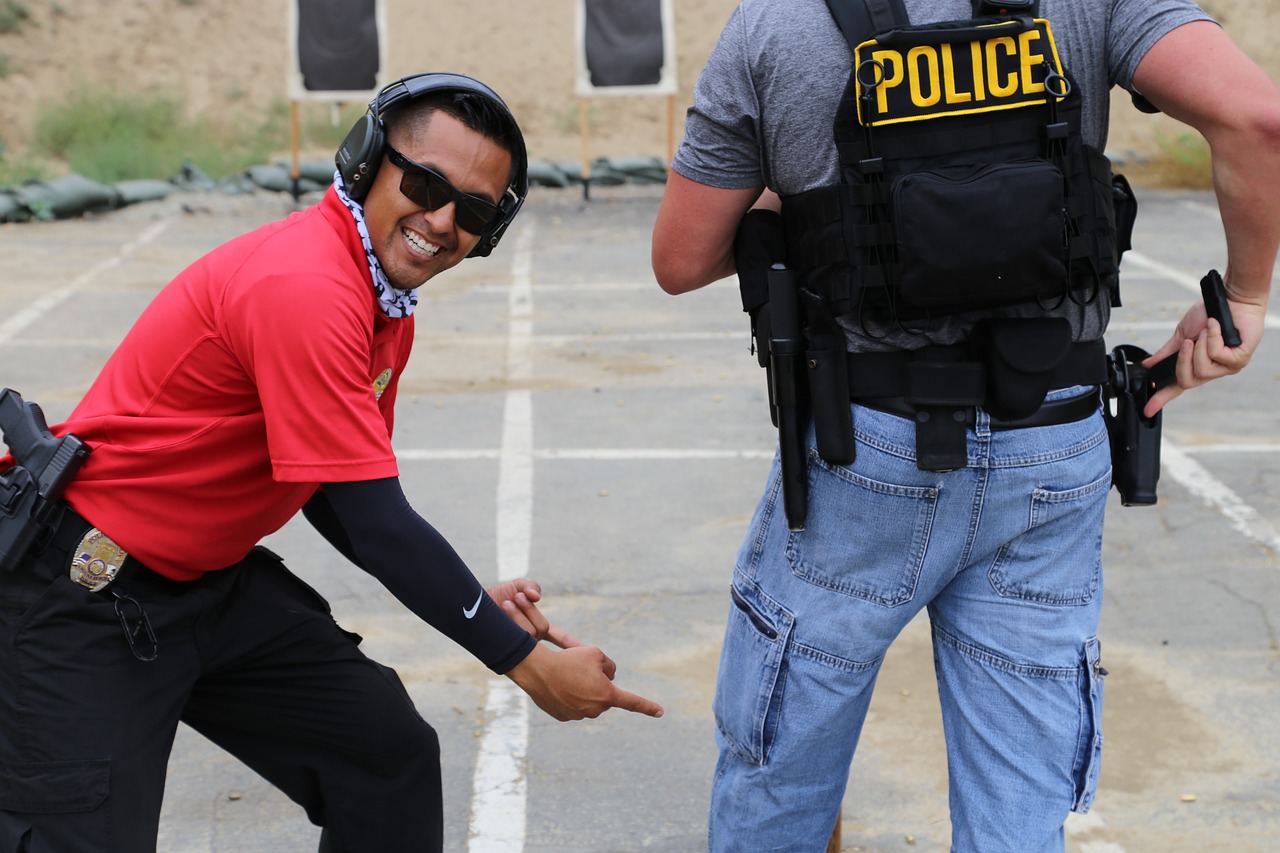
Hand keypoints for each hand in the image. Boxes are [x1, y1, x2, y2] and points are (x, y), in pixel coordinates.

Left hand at [487, 578, 581, 648]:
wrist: (472, 604)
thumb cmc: (497, 596)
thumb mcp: (518, 586)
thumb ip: (531, 586)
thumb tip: (536, 596)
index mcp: (538, 629)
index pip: (560, 638)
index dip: (574, 645)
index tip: (588, 652)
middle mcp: (530, 640)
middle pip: (542, 627)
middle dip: (529, 611)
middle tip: (516, 597)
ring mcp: (518, 646)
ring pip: (528, 631)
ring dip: (518, 613)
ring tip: (506, 602)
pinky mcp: (505, 647)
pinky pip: (516, 635)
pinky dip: (512, 618)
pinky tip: (504, 607)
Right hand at [506, 643, 663, 721]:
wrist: (537, 670)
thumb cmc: (569, 659)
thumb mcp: (596, 653)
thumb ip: (610, 665)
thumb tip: (609, 677)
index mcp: (607, 695)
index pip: (632, 702)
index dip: (647, 707)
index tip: (661, 712)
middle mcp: (595, 710)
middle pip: (604, 695)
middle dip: (598, 684)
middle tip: (581, 670)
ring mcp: (578, 716)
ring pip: (588, 700)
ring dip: (582, 689)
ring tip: (567, 676)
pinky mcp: (564, 717)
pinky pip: (572, 705)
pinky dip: (568, 695)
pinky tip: (558, 685)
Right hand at [1142, 297, 1264, 415]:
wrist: (1232, 299)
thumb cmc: (1210, 314)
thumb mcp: (1182, 334)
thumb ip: (1166, 352)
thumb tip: (1148, 364)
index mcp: (1197, 366)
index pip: (1177, 386)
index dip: (1161, 398)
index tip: (1147, 409)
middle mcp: (1213, 370)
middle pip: (1187, 381)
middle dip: (1183, 361)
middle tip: (1188, 342)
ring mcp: (1227, 367)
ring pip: (1202, 370)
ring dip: (1200, 347)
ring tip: (1206, 330)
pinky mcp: (1239, 360)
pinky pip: (1216, 356)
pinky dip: (1212, 338)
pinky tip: (1217, 327)